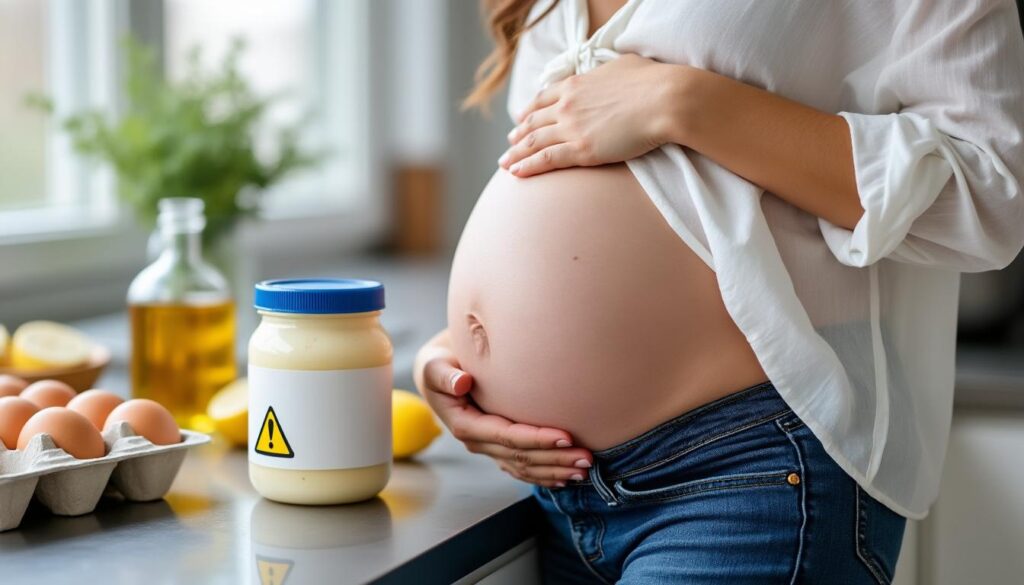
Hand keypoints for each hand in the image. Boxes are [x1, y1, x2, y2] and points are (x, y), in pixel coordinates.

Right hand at [414, 330, 592, 487]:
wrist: (439, 375)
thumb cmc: (440, 365)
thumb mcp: (434, 365)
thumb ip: (445, 375)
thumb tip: (461, 383)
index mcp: (465, 425)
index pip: (507, 436)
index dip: (537, 438)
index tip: (565, 436)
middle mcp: (478, 442)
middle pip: (521, 456)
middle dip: (555, 459)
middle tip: (587, 458)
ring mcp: (488, 449)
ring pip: (524, 467)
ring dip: (555, 470)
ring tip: (585, 470)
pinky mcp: (497, 449)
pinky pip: (522, 468)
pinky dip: (544, 475)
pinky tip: (566, 478)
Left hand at [499, 54, 679, 176]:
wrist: (666, 100)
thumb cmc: (653, 81)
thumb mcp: (623, 66)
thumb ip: (606, 74)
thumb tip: (610, 76)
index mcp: (576, 84)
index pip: (544, 98)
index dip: (529, 110)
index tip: (521, 118)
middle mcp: (567, 105)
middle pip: (534, 121)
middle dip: (519, 133)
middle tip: (510, 143)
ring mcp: (572, 128)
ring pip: (534, 142)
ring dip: (516, 153)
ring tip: (505, 163)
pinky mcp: (581, 150)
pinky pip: (546, 160)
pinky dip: (527, 167)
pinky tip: (515, 174)